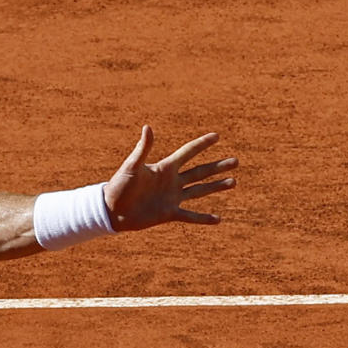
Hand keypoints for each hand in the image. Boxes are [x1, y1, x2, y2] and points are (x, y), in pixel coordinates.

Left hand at [103, 127, 236, 230]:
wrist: (111, 210)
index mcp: (165, 167)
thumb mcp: (132, 166)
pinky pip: (190, 216)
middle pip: (200, 172)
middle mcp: (172, 181)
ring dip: (216, 186)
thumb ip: (143, 149)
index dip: (202, 144)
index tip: (217, 136)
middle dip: (217, 167)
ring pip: (200, 190)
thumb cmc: (119, 186)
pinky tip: (218, 219)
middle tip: (235, 162)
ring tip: (233, 182)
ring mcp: (172, 197)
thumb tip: (148, 128)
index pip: (188, 152)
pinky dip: (203, 218)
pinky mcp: (169, 213)